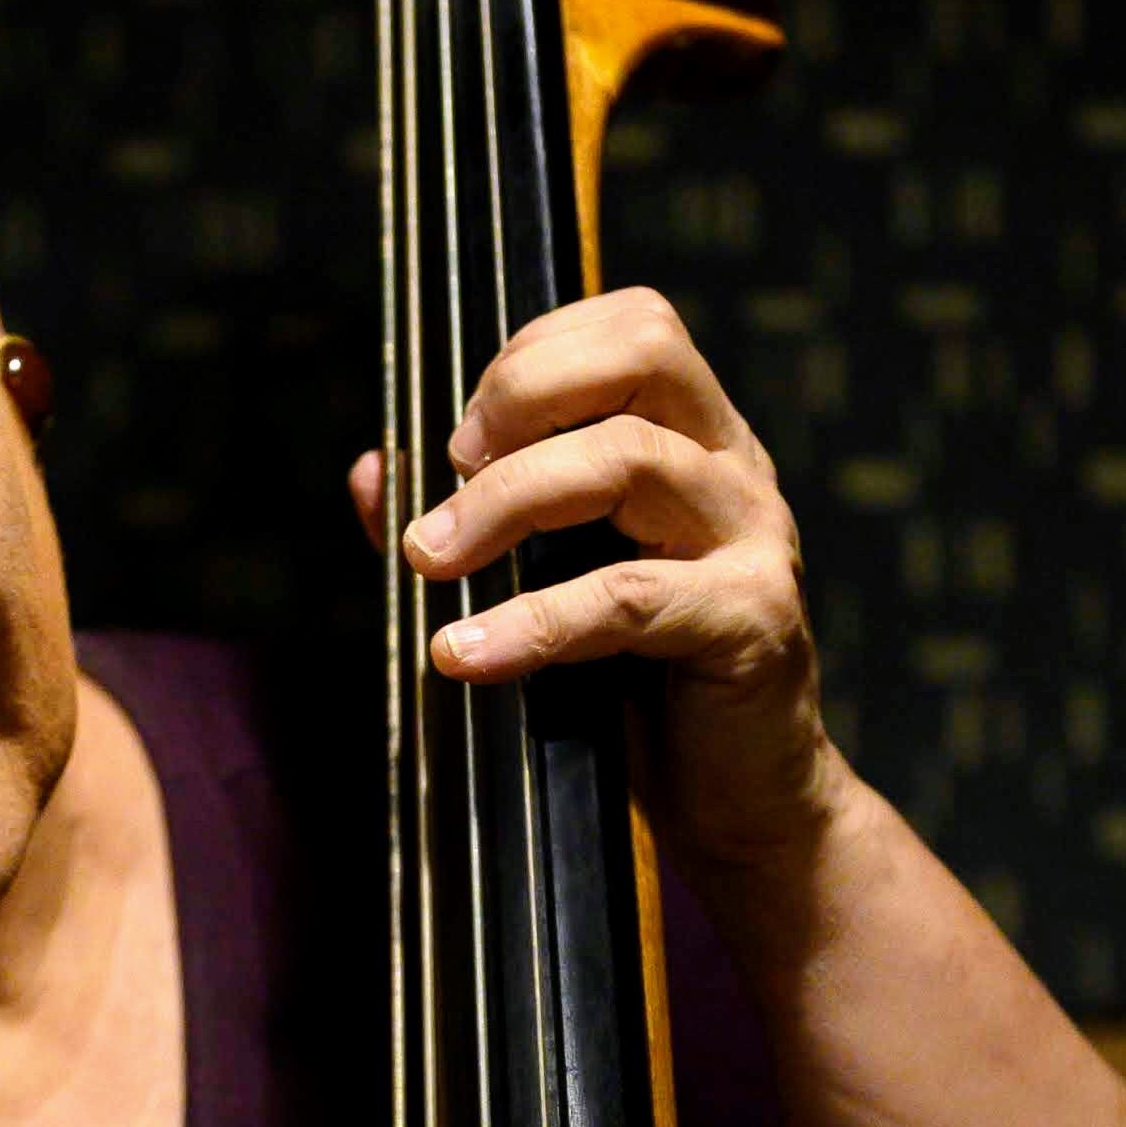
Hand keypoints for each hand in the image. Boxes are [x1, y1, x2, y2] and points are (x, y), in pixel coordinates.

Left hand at [350, 287, 835, 915]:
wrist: (743, 802)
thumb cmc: (642, 688)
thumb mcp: (548, 586)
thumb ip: (467, 522)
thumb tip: (372, 472)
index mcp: (695, 437)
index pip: (631, 324)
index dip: (530, 355)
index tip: (460, 436)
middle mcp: (733, 465)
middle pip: (643, 350)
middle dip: (522, 392)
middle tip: (450, 473)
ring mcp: (754, 536)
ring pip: (626, 460)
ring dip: (505, 502)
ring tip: (431, 562)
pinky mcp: (752, 619)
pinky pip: (627, 597)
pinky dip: (533, 622)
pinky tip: (465, 654)